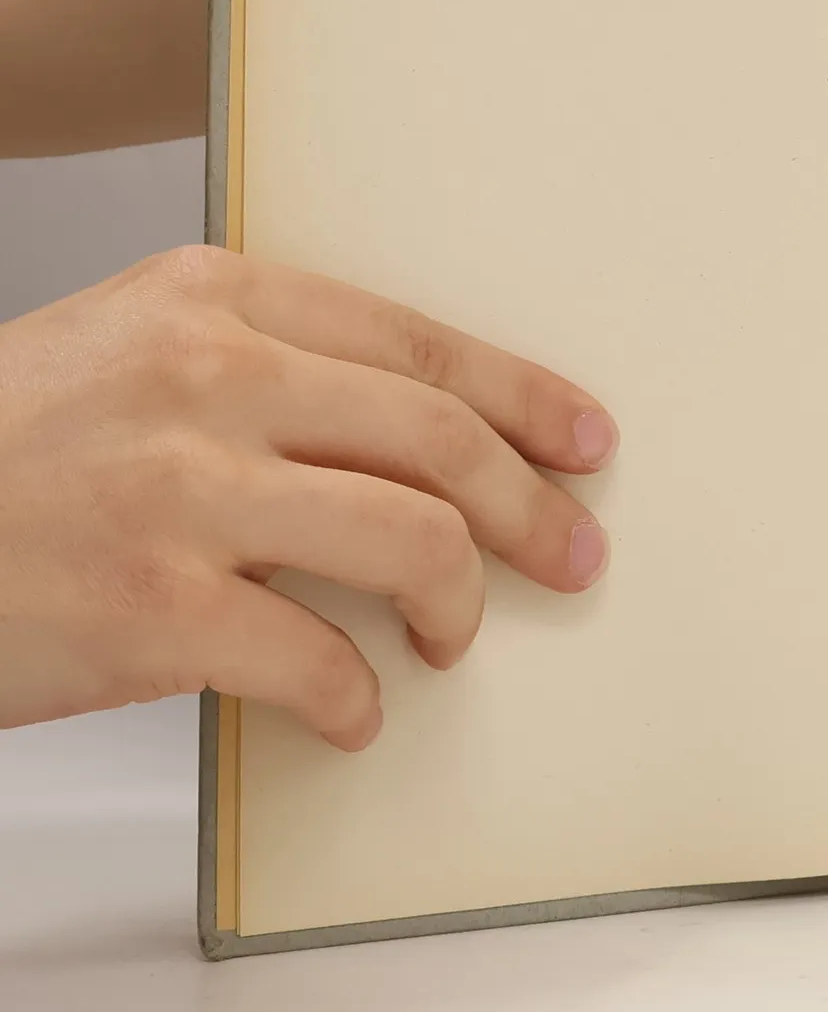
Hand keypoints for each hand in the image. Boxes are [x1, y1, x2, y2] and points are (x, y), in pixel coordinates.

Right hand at [0, 246, 616, 748]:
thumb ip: (266, 369)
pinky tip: (354, 712)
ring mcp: (180, 494)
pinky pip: (322, 661)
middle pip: (440, 437)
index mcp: (211, 299)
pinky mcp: (151, 610)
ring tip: (451, 634)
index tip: (585, 441)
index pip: (418, 343)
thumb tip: (424, 444)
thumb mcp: (126, 353)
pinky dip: (359, 699)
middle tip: (572, 553)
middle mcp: (206, 377)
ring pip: (412, 541)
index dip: (525, 396)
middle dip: (531, 505)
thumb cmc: (2, 452)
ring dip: (460, 601)